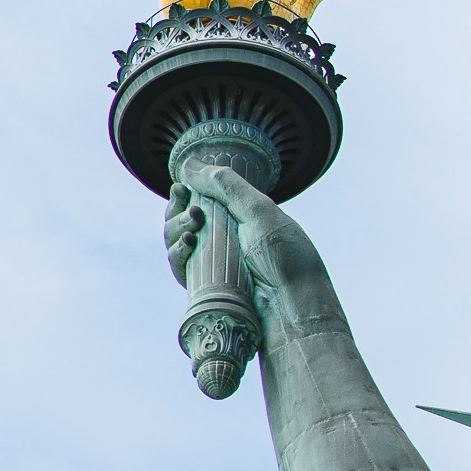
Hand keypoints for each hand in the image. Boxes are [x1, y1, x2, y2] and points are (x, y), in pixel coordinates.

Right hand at [162, 159, 319, 304]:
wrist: (295, 305)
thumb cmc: (286, 257)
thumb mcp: (259, 211)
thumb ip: (226, 185)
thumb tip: (188, 165)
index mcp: (239, 219)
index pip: (200, 201)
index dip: (185, 193)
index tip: (180, 187)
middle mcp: (224, 240)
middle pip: (183, 220)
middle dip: (178, 211)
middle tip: (194, 212)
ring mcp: (214, 265)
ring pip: (176, 242)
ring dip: (176, 229)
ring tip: (192, 228)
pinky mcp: (206, 289)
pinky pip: (180, 268)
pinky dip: (177, 254)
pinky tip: (188, 245)